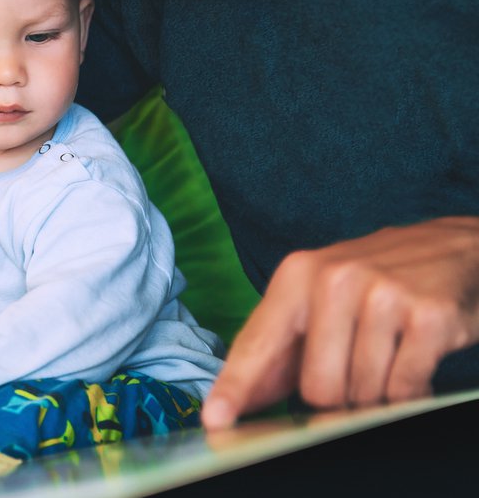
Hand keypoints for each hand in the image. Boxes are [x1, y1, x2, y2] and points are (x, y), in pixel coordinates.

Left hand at [203, 217, 478, 429]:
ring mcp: (382, 294)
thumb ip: (275, 352)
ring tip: (387, 352)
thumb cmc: (372, 283)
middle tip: (355, 363)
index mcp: (296, 276)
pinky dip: (409, 388)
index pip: (257, 343)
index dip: (235, 387)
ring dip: (376, 389)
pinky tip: (412, 357)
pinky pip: (404, 388)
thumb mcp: (316, 303)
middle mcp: (334, 279)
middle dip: (337, 394)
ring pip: (362, 392)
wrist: (451, 247)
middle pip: (317, 388)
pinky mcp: (428, 314)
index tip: (215, 419)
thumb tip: (233, 403)